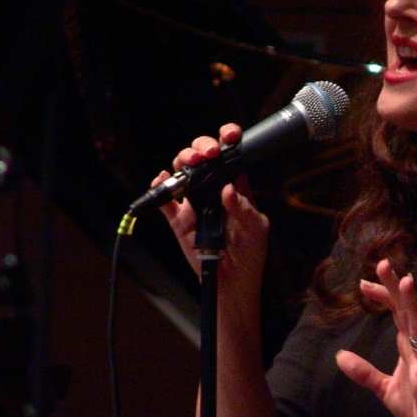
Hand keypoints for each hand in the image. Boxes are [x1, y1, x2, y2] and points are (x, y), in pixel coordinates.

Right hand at [154, 123, 269, 296]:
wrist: (232, 281)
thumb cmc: (250, 253)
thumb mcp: (256, 228)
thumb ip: (243, 208)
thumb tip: (228, 189)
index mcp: (235, 186)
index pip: (229, 156)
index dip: (227, 139)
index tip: (228, 135)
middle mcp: (213, 189)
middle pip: (202, 158)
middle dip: (201, 147)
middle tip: (206, 154)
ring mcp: (194, 203)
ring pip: (181, 172)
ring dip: (182, 161)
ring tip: (188, 164)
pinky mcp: (179, 219)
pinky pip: (165, 200)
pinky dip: (159, 187)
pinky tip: (161, 179)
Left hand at [336, 259, 416, 416]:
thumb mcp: (385, 388)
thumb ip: (364, 372)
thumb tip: (340, 356)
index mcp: (408, 347)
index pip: (395, 312)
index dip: (382, 295)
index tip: (363, 282)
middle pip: (406, 311)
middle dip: (395, 287)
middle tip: (383, 263)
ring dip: (413, 306)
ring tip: (407, 283)